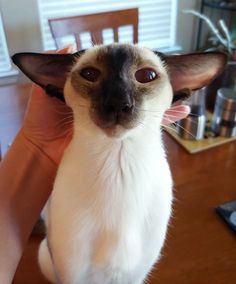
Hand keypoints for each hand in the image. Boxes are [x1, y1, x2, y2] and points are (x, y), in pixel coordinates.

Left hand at [22, 45, 188, 164]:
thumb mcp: (46, 93)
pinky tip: (175, 117)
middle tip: (169, 82)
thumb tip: (70, 44)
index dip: (132, 74)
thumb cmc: (42, 123)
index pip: (118, 81)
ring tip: (181, 100)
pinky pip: (139, 131)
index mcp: (94, 96)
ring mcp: (112, 124)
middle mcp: (107, 108)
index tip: (147, 66)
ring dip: (161, 108)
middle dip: (151, 90)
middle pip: (133, 97)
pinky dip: (157, 125)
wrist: (42, 152)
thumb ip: (57, 72)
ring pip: (141, 113)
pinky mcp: (115, 139)